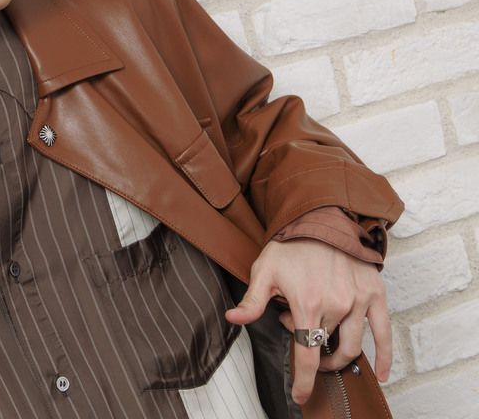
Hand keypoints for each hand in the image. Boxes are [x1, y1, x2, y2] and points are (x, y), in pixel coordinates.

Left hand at [223, 237, 391, 404]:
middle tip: (295, 323)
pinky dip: (383, 356)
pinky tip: (381, 374)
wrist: (322, 220)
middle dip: (308, 342)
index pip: (307, 355)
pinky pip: (384, 333)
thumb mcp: (264, 270)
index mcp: (308, 304)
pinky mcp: (375, 295)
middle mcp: (337, 306)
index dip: (303, 380)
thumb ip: (252, 300)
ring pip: (350, 344)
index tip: (300, 396)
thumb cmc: (291, 245)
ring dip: (336, 352)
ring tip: (322, 339)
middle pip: (324, 345)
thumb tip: (233, 319)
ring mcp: (358, 302)